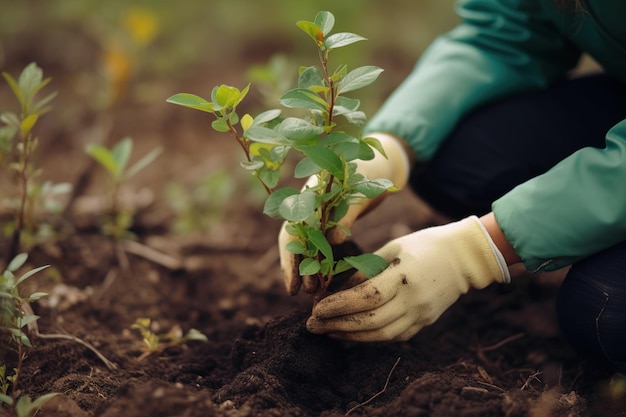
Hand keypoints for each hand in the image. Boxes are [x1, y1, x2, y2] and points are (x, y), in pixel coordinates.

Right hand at [280, 133, 411, 294]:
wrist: (379, 163)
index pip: (290, 233)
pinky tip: (323, 278)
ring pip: (306, 246)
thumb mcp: (359, 192)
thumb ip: (345, 215)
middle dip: (299, 269)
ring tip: (314, 291)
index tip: (294, 285)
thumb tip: (332, 241)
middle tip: (307, 292)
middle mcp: (307, 207)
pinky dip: (320, 261)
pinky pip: (319, 245)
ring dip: (309, 268)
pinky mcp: (329, 221)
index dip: (290, 261)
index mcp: (308, 197)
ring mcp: (317, 214)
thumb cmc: (370, 173)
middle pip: (295, 243)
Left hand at [306, 216, 509, 340]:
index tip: (315, 309)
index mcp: (404, 276)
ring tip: (326, 332)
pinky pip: (394, 337)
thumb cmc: (424, 245)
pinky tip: (350, 333)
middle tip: (312, 326)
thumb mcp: (392, 247)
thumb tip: (338, 289)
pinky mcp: (425, 323)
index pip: (367, 297)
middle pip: (371, 321)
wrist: (464, 257)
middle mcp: (414, 300)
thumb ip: (366, 269)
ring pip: (381, 335)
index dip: (339, 306)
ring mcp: (422, 315)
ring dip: (350, 336)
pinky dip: (369, 337)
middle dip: (337, 326)